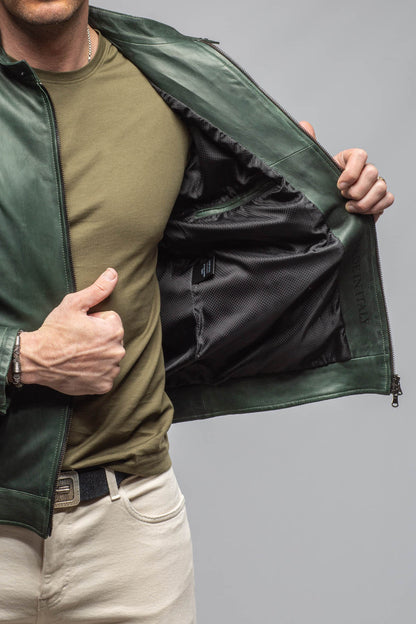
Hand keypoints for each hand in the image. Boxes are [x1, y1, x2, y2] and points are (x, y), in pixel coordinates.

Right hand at [20, 268, 124, 395]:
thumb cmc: (55, 330)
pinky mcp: (103, 385)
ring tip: (78, 353)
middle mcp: (117, 352)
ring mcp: (111, 370)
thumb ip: (98, 289)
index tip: (81, 326)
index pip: (112, 320)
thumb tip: (113, 273)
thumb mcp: (74, 304)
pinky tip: (81, 367)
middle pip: (112, 339)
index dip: (95, 321)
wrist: (38, 359)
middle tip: (78, 340)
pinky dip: (96, 372)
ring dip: (98, 355)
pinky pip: (105, 375)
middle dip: (99, 337)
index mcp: (114, 330)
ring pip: (109, 357)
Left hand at [299, 121, 393, 220]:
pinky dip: (375, 208)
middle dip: (356, 190)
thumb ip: (309, 145)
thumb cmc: (319, 188)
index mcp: (349, 160)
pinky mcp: (379, 199)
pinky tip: (359, 212)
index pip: (360, 155)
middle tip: (343, 197)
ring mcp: (373, 184)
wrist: (323, 210)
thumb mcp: (311, 168)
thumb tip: (304, 125)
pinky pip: (387, 199)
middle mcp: (363, 170)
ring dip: (364, 202)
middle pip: (372, 172)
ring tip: (349, 207)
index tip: (339, 185)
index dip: (351, 172)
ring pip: (381, 187)